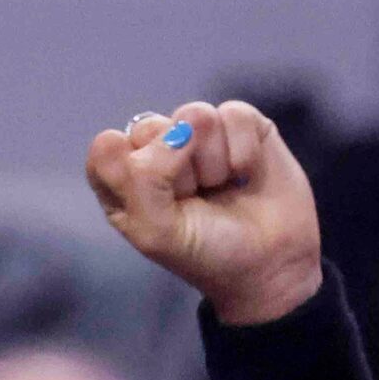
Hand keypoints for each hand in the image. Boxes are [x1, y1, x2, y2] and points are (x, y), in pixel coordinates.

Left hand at [87, 101, 322, 326]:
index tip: (159, 206)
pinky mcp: (239, 125)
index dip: (135, 174)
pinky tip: (246, 174)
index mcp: (123, 178)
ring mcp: (198, 133)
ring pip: (194, 116)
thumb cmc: (206, 253)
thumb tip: (182, 128)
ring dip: (212, 162)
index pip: (107, 146)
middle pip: (149, 127)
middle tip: (194, 200)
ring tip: (220, 187)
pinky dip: (244, 151)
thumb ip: (145, 177)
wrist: (271, 264)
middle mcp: (156, 149)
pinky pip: (234, 115)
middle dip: (177, 171)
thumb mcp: (156, 232)